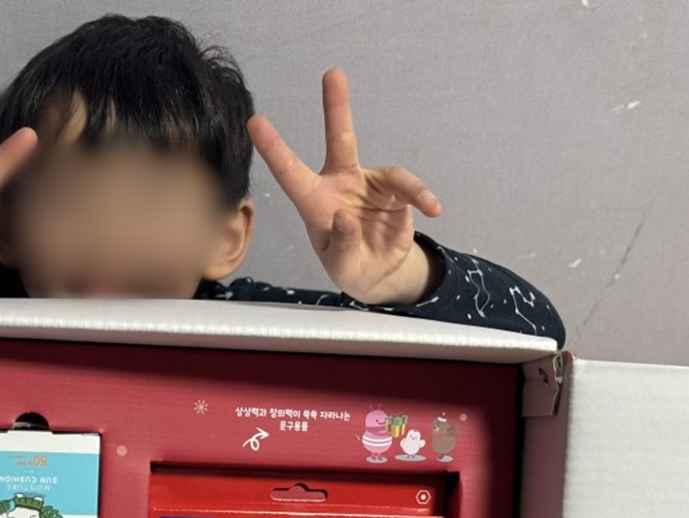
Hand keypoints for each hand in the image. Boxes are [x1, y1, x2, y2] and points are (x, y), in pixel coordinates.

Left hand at [248, 69, 441, 304]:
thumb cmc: (349, 266)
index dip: (273, 148)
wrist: (378, 272)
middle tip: (332, 74)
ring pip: (389, 172)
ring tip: (425, 203)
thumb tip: (344, 217)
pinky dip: (422, 196)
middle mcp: (340, 185)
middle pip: (339, 140)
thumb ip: (341, 245)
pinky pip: (410, 189)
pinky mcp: (395, 191)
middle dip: (336, 107)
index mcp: (315, 203)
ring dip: (410, 187)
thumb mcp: (342, 266)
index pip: (290, 173)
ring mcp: (369, 185)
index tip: (255, 122)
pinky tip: (433, 208)